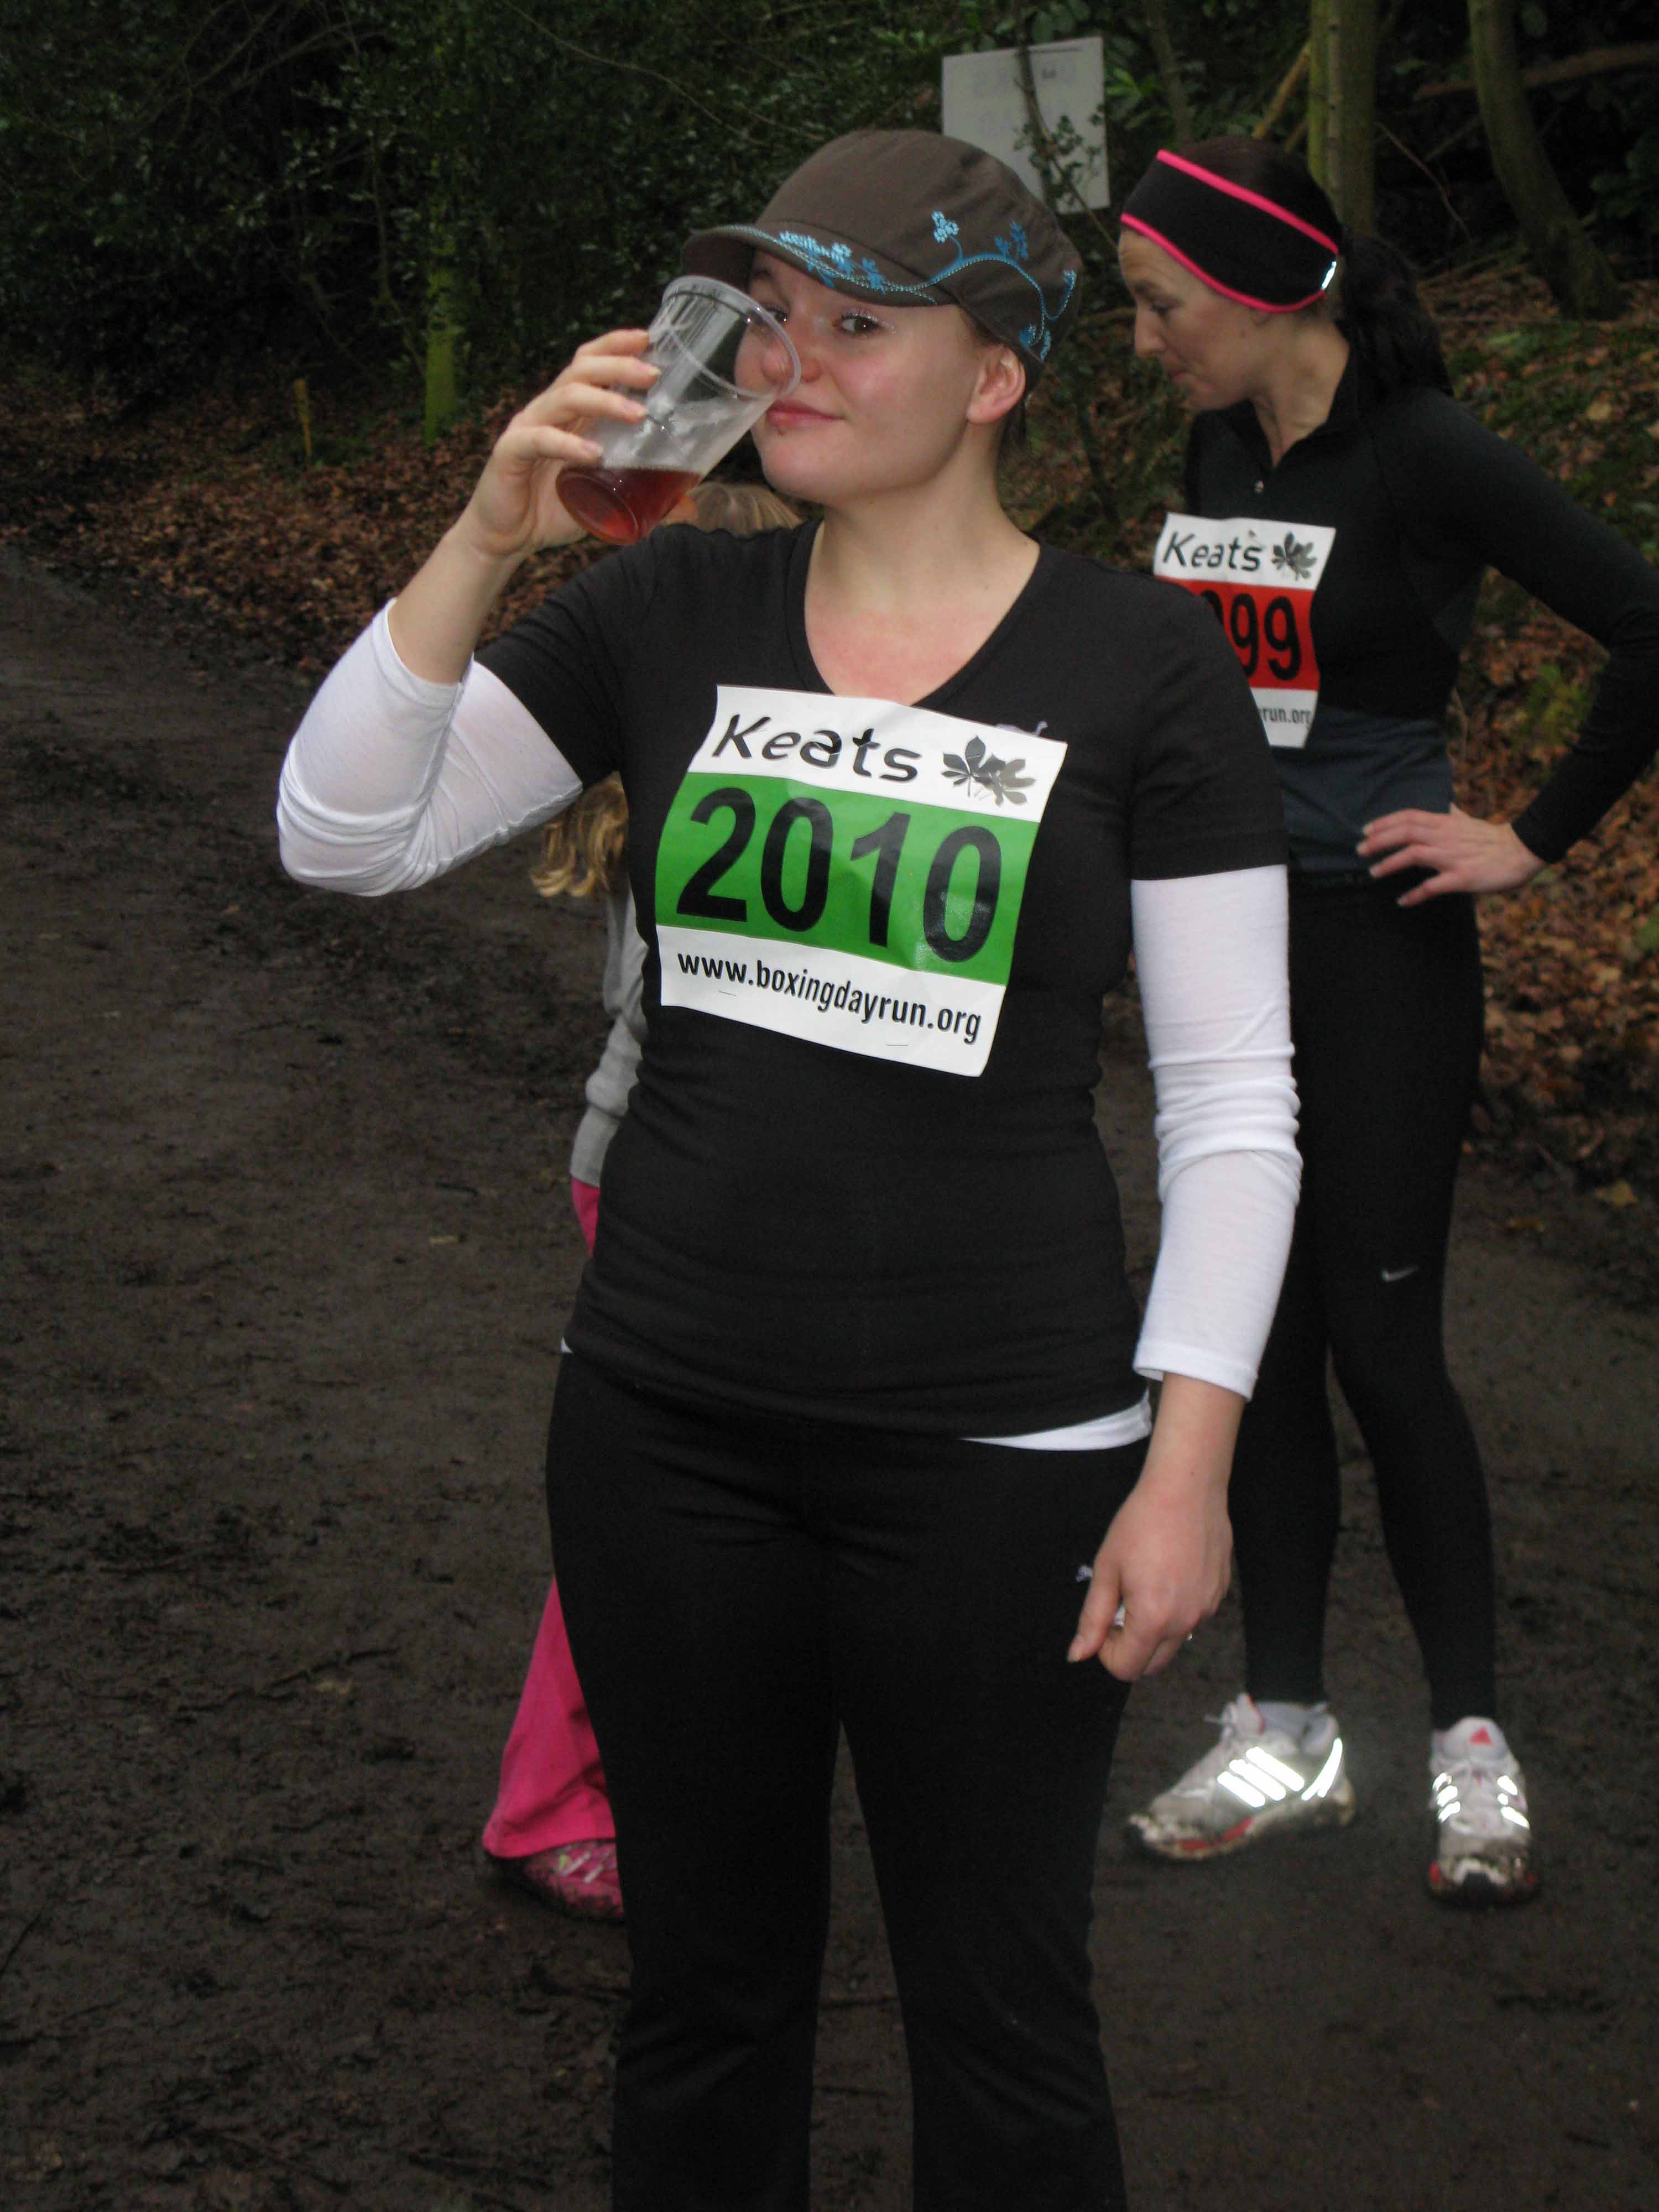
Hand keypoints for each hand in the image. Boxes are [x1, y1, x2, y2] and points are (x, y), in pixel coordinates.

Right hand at [455, 331, 658, 562]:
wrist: (508, 538)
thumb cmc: (554, 510)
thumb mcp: (606, 500)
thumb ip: (643, 496)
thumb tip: (687, 506)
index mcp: (570, 412)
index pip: (590, 363)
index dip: (616, 346)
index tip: (649, 339)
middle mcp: (549, 412)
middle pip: (581, 370)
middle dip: (619, 366)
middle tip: (653, 375)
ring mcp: (528, 428)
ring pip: (564, 397)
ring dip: (603, 401)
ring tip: (637, 413)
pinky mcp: (510, 454)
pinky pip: (539, 440)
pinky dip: (568, 445)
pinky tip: (593, 454)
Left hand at [1067, 1378, 1237, 1680]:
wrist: (1186, 1488)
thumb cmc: (1141, 1523)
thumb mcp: (1107, 1568)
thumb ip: (1093, 1617)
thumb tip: (1078, 1654)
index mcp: (1153, 1619)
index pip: (1127, 1668)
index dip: (1106, 1652)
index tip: (1103, 1622)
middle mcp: (1186, 1622)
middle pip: (1153, 1664)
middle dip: (1130, 1648)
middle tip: (1120, 1608)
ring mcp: (1207, 1609)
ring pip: (1175, 1641)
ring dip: (1155, 1629)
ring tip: (1146, 1584)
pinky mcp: (1220, 1594)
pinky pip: (1193, 1617)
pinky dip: (1177, 1609)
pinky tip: (1169, 1573)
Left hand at [1357, 805, 1544, 906]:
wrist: (1521, 851)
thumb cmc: (1492, 839)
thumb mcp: (1469, 821)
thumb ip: (1452, 814)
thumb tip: (1445, 803)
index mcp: (1446, 823)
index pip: (1410, 817)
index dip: (1385, 822)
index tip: (1366, 830)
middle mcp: (1446, 837)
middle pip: (1406, 832)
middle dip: (1380, 840)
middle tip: (1360, 850)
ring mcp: (1453, 857)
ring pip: (1415, 855)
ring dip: (1391, 863)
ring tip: (1373, 872)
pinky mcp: (1463, 877)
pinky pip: (1434, 886)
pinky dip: (1416, 894)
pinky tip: (1403, 901)